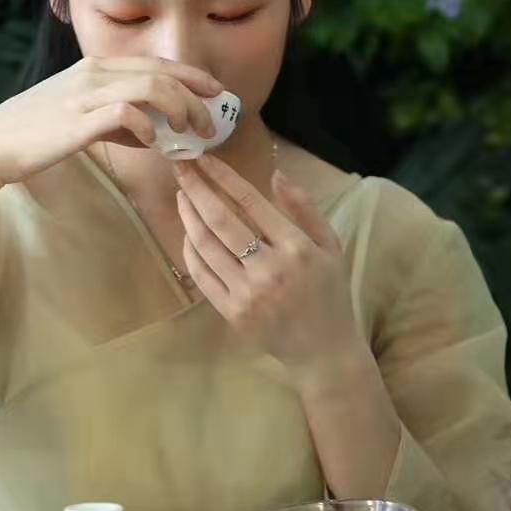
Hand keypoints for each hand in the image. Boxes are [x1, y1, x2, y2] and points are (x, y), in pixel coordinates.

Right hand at [0, 56, 226, 185]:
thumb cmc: (35, 134)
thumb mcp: (80, 117)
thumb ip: (116, 120)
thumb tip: (151, 132)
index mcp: (95, 67)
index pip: (155, 62)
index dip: (191, 74)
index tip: (215, 91)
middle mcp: (94, 73)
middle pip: (161, 71)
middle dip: (196, 93)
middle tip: (213, 119)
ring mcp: (85, 94)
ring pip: (151, 87)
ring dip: (180, 108)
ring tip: (191, 132)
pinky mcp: (78, 120)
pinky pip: (125, 113)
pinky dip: (147, 126)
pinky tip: (153, 143)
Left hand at [173, 153, 361, 371]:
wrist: (324, 350)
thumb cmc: (329, 292)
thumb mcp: (330, 245)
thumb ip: (305, 208)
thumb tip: (276, 174)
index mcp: (296, 247)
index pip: (251, 202)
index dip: (223, 177)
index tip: (204, 159)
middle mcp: (269, 268)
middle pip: (221, 221)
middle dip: (196, 190)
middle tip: (181, 168)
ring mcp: (248, 293)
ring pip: (206, 247)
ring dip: (188, 217)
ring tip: (182, 196)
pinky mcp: (233, 313)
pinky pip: (203, 275)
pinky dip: (191, 251)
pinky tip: (188, 233)